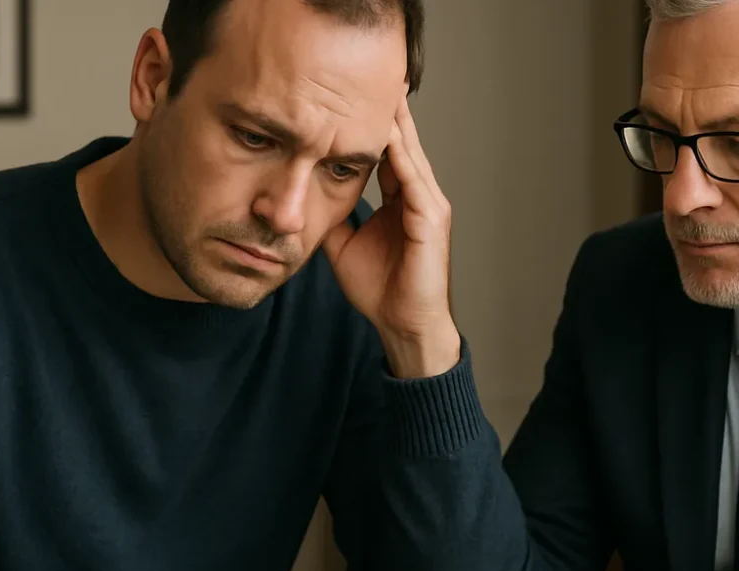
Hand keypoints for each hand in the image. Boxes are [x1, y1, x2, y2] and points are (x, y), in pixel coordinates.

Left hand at [323, 97, 459, 378]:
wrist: (404, 325)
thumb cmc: (380, 291)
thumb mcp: (343, 244)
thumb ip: (332, 215)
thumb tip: (306, 195)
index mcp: (402, 202)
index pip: (388, 154)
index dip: (372, 127)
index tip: (354, 98)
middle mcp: (420, 198)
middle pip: (404, 144)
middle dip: (391, 112)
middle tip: (379, 76)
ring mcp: (429, 207)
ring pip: (410, 154)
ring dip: (396, 124)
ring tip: (384, 92)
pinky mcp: (431, 220)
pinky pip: (413, 180)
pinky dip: (400, 155)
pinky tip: (386, 134)